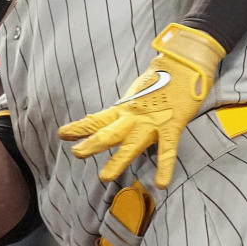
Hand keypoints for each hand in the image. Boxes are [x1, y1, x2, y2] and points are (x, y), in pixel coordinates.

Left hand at [58, 24, 224, 188]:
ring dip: (118, 160)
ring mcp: (153, 121)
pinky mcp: (172, 125)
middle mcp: (135, 115)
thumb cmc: (162, 77)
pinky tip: (161, 183)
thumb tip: (114, 114)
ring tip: (104, 176)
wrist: (184, 62)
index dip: (80, 126)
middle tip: (76, 153)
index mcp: (126, 107)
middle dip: (92, 143)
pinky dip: (165, 167)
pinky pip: (168, 150)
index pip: (98, 119)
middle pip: (110, 131)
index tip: (62, 134)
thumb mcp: (138, 92)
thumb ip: (127, 107)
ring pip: (132, 144)